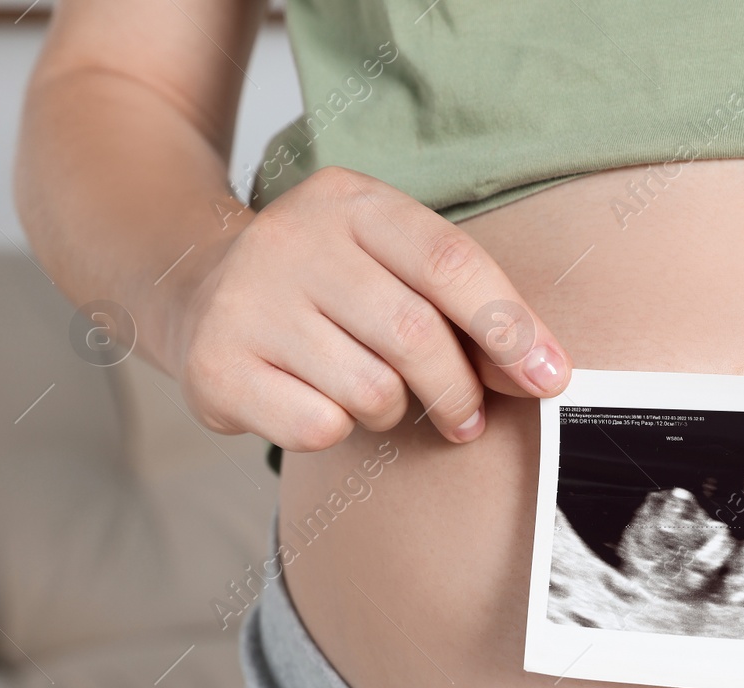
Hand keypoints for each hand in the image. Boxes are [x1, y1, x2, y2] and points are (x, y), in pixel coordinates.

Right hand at [166, 166, 570, 448]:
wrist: (194, 287)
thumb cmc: (325, 286)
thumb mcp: (388, 262)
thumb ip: (462, 303)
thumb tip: (542, 369)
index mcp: (350, 202)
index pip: (450, 264)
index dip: (510, 328)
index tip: (549, 378)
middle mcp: (291, 239)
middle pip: (416, 336)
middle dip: (458, 391)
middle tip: (466, 417)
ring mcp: (246, 300)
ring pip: (371, 391)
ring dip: (391, 411)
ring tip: (370, 392)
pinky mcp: (215, 365)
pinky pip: (319, 427)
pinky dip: (336, 429)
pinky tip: (314, 400)